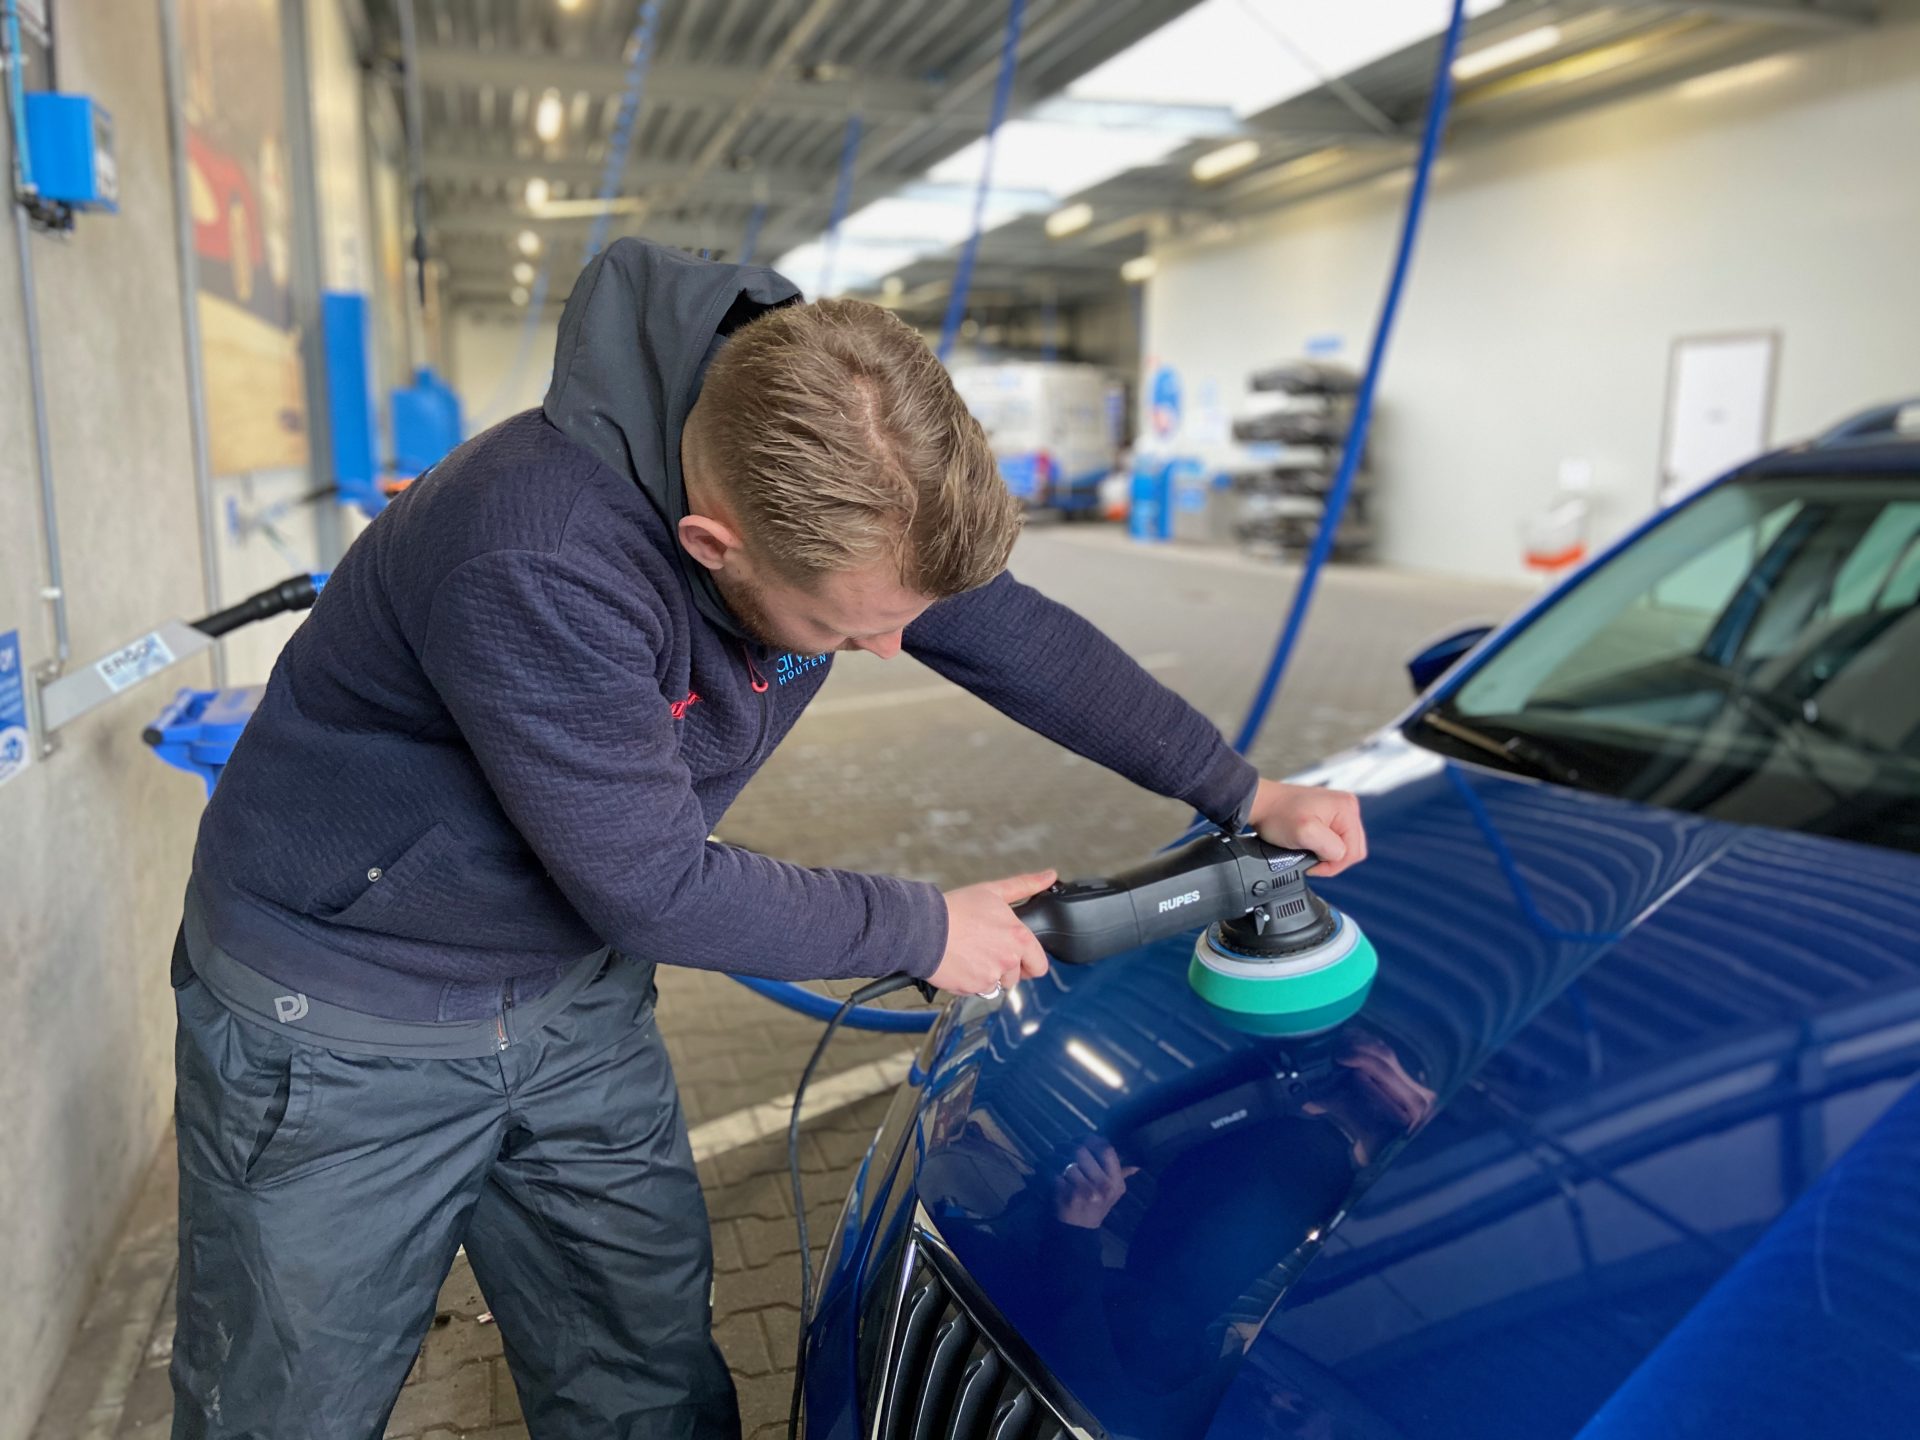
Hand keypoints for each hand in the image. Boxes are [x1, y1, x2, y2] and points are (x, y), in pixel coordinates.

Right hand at [930, 870, 1054, 996]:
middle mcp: (1009, 960)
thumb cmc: (956, 909)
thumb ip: (1026, 886)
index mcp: (1019, 938)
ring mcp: (990, 977)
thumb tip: (1050, 876)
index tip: (1018, 956)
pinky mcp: (972, 988)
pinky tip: (960, 963)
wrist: (923, 928)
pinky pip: (977, 990)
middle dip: (1006, 969)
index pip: (1040, 965)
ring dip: (987, 975)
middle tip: (987, 952)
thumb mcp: (993, 891)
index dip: (1030, 961)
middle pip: (1016, 977)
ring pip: (996, 985)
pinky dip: (970, 981)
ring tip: (970, 955)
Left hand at [1054, 1139, 1137, 1229]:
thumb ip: (1121, 1175)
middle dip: (1069, 1147)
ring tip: (1057, 1163)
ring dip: (1058, 1160)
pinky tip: (1051, 1174)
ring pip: (1067, 1162)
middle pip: (1082, 1151)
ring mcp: (1084, 1192)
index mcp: (1116, 1182)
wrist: (1079, 1231)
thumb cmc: (1096, 1206)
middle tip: (1063, 1148)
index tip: (1082, 1139)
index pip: (1106, 1149)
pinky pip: (1055, 1174)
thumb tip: (1136, 1166)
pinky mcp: (1066, 1197)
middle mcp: (1103, 1187)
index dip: (1092, 1139)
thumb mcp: (1113, 1193)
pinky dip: (1049, 1171)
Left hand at [1249, 779, 1367, 876]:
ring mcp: (1338, 810)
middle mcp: (1347, 807)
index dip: (1333, 864)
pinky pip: (1334, 840)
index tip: (1311, 864)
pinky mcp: (1328, 815)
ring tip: (1307, 850)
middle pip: (1352, 849)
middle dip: (1331, 859)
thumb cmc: (1277, 815)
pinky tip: (1308, 844)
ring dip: (1326, 853)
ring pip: (1343, 846)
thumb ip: (1330, 847)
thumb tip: (1339, 855)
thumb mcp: (1306, 834)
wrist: (1260, 803)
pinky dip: (1322, 847)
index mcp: (1347, 809)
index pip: (1354, 852)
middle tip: (1309, 857)